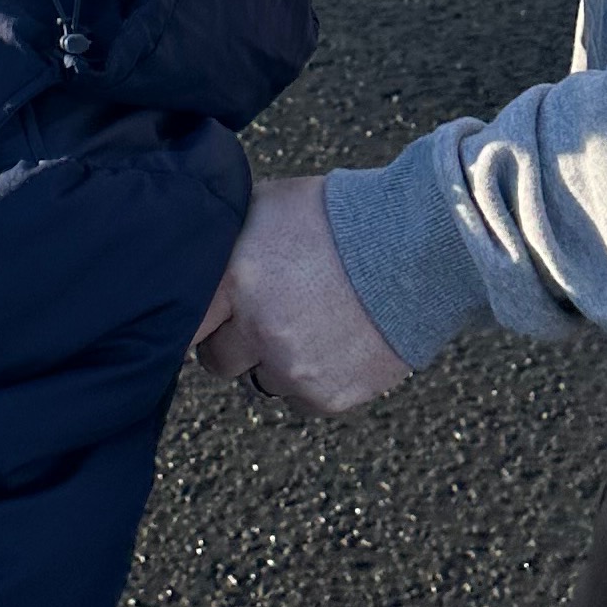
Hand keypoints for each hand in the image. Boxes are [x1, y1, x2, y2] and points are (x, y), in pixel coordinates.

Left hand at [193, 174, 410, 414]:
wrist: (422, 244)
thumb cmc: (341, 217)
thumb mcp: (268, 206)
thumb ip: (224, 241)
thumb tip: (192, 255)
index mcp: (234, 280)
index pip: (184, 326)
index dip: (198, 321)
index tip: (210, 316)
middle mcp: (257, 330)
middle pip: (218, 361)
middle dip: (238, 341)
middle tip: (271, 313)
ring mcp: (294, 368)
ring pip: (263, 382)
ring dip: (280, 361)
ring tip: (315, 321)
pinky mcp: (329, 395)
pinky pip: (304, 399)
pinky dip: (318, 378)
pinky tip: (340, 340)